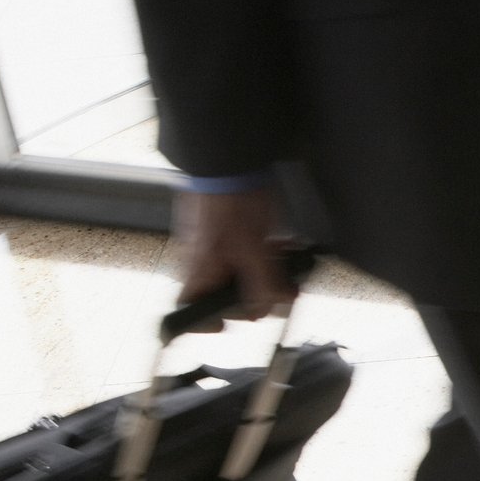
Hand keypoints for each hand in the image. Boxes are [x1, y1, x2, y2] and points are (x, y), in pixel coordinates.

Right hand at [171, 186, 296, 327]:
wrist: (231, 158)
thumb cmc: (232, 199)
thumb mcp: (255, 250)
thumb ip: (264, 284)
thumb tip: (273, 307)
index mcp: (199, 271)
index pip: (189, 311)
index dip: (209, 323)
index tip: (231, 322)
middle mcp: (201, 261)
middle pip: (226, 294)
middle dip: (259, 294)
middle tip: (283, 289)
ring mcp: (214, 245)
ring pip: (241, 273)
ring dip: (268, 273)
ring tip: (290, 264)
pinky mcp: (228, 230)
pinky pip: (247, 252)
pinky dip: (265, 254)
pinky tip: (285, 245)